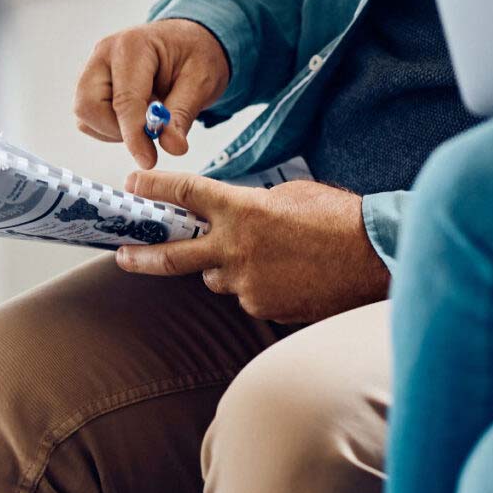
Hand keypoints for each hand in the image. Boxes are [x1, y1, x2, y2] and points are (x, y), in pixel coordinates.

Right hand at [75, 19, 230, 169]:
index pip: (124, 99)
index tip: (149, 160)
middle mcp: (104, 53)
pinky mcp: (91, 83)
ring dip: (115, 130)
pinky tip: (136, 117)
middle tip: (151, 133)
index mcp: (133, 45)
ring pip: (86, 116)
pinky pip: (89, 118)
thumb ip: (182, 115)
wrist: (189, 41)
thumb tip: (171, 147)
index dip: (134, 134)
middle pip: (89, 107)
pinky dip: (110, 127)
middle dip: (119, 130)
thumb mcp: (201, 82)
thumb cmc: (196, 54)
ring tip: (148, 118)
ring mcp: (94, 67)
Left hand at [112, 173, 389, 323]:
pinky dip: (256, 284)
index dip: (154, 188)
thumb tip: (232, 215)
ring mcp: (246, 283)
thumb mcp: (289, 196)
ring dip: (226, 267)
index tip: (132, 185)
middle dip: (140, 255)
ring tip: (266, 256)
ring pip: (217, 277)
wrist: (372, 258)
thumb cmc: (336, 219)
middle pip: (172, 255)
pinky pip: (246, 295)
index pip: (185, 194)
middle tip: (120, 254)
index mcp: (242, 210)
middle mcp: (235, 249)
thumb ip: (251, 205)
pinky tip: (287, 274)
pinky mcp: (262, 308)